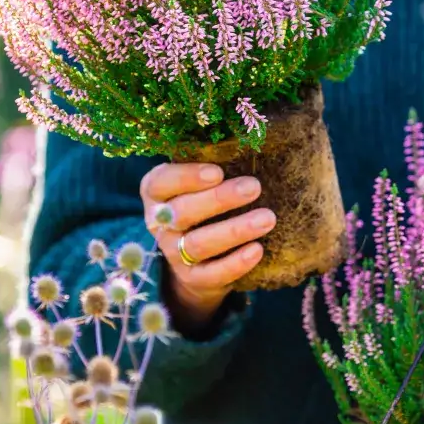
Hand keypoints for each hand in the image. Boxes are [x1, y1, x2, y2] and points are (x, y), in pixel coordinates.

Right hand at [140, 163, 275, 334]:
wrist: (195, 260)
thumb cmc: (202, 205)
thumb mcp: (196, 184)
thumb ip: (210, 168)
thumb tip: (249, 144)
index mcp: (156, 193)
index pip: (161, 183)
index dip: (186, 177)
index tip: (217, 172)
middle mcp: (159, 225)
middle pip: (182, 213)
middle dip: (219, 200)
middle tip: (254, 187)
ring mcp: (173, 254)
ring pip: (198, 244)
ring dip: (234, 231)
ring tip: (267, 218)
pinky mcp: (193, 278)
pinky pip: (213, 273)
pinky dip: (236, 263)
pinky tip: (258, 249)